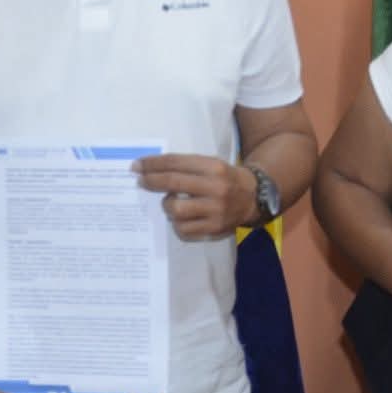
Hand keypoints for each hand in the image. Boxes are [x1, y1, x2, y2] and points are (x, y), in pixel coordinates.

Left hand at [135, 153, 254, 238]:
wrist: (253, 198)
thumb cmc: (225, 178)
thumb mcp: (210, 164)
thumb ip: (185, 166)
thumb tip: (151, 169)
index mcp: (213, 167)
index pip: (176, 163)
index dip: (153, 164)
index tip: (137, 165)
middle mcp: (215, 188)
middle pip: (173, 183)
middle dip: (151, 181)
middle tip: (140, 180)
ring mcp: (215, 210)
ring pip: (175, 209)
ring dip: (167, 205)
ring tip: (169, 202)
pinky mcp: (214, 228)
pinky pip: (183, 229)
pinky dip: (176, 223)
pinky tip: (179, 218)